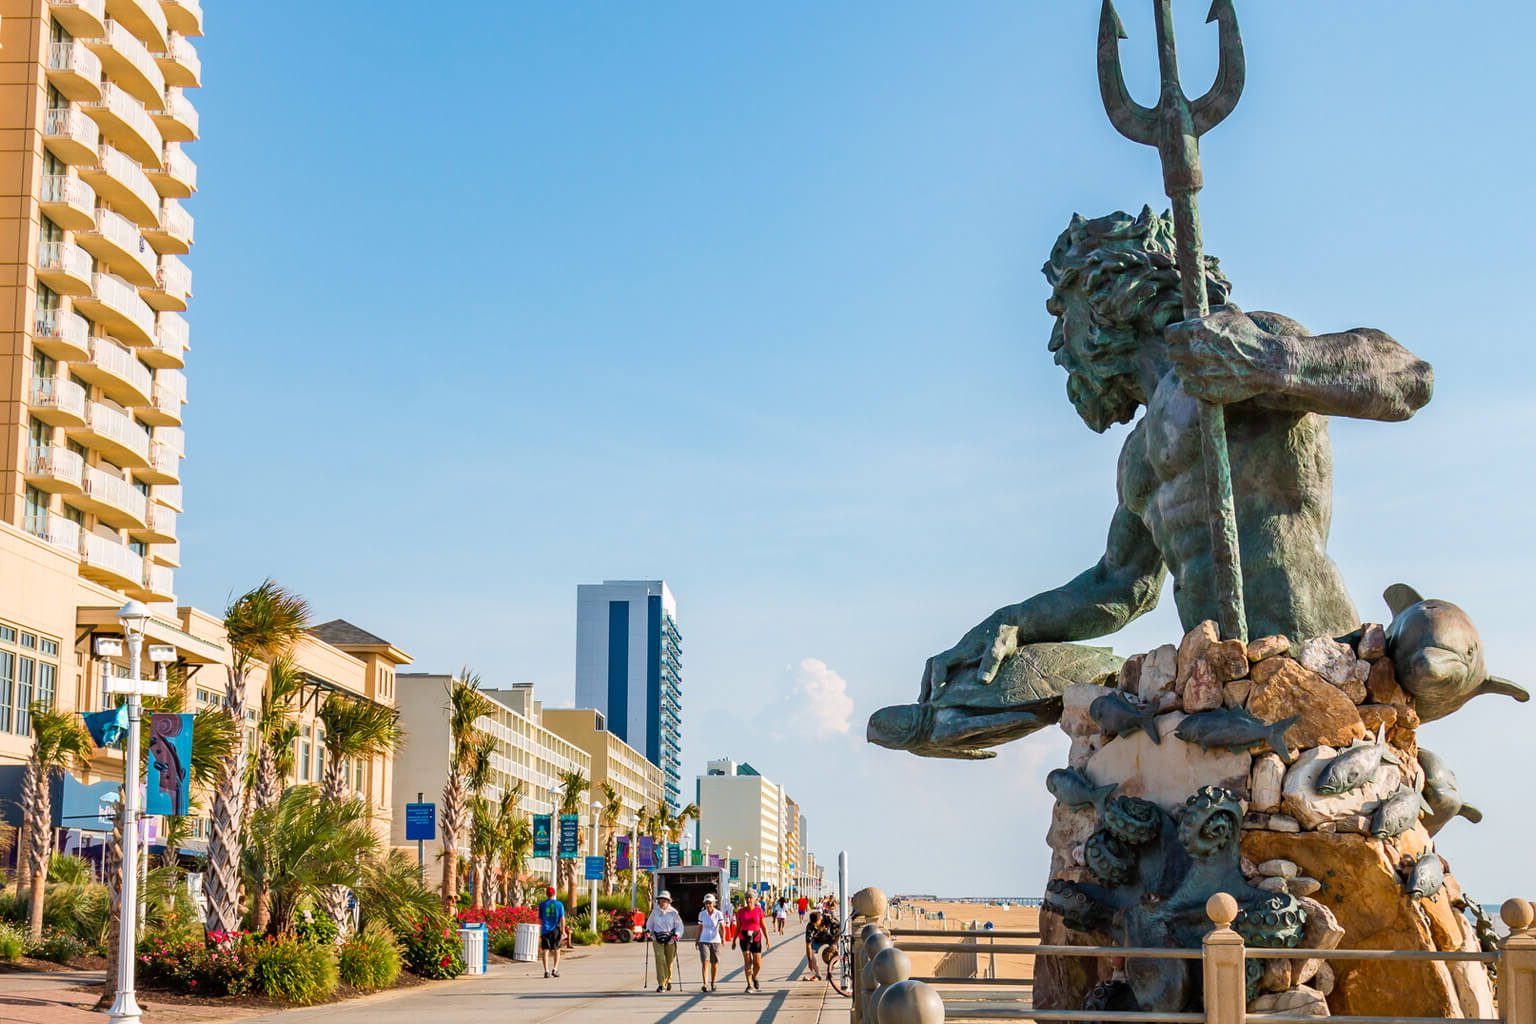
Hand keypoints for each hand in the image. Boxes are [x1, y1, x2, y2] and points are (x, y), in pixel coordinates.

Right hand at [921, 616, 1018, 695]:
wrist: (1011, 620)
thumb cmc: (1006, 635)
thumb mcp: (1000, 648)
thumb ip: (990, 663)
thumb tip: (981, 681)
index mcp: (963, 649)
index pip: (940, 663)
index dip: (936, 680)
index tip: (936, 698)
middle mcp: (958, 650)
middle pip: (932, 665)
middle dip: (926, 683)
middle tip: (922, 703)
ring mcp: (961, 652)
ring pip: (937, 666)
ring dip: (931, 682)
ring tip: (929, 701)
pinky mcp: (966, 655)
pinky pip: (947, 668)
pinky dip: (941, 679)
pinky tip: (944, 693)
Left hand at [1165, 305, 1287, 404]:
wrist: (1269, 363)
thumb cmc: (1250, 336)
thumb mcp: (1231, 314)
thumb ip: (1209, 313)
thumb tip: (1194, 312)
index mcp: (1198, 330)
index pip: (1169, 334)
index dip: (1176, 335)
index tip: (1181, 338)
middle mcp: (1195, 350)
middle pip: (1171, 352)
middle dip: (1180, 351)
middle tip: (1191, 353)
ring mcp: (1199, 371)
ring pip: (1179, 370)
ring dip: (1187, 368)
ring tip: (1202, 365)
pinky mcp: (1205, 390)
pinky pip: (1187, 386)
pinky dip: (1193, 384)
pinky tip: (1205, 378)